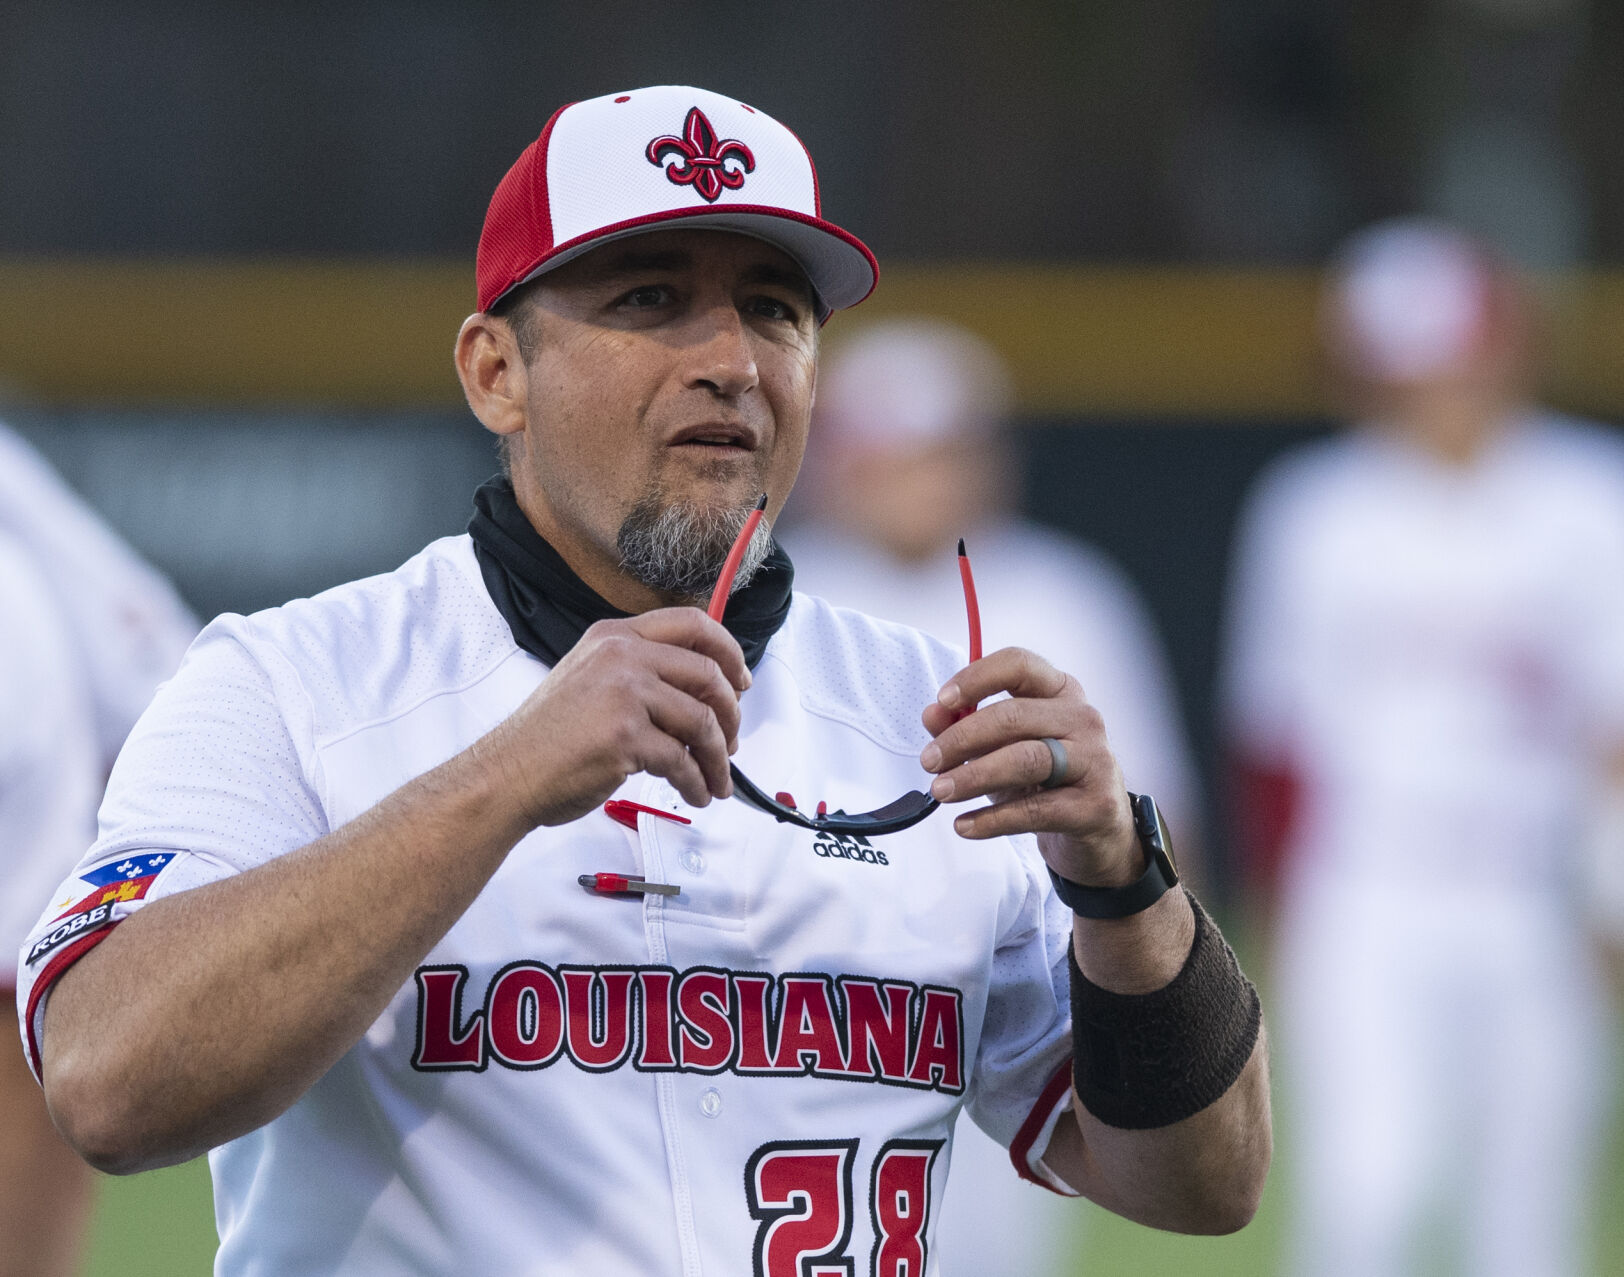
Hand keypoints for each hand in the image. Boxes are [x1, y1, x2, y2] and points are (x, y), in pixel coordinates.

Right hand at [484, 608, 749, 826]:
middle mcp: (622, 657)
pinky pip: (683, 761)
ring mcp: (624, 695)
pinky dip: (697, 782)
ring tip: (717, 780)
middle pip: (708, 675)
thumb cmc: (547, 737)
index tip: (740, 681)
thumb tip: (702, 692)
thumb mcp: (590, 677)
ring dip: (719, 758)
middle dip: (731, 715)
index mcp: (615, 636)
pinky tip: (696, 793)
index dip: (729, 652)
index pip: (693, 624)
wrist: (507, 774)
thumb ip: (639, 671)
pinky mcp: (626, 738)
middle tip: (732, 742)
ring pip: (702, 722)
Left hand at [919, 647, 1140, 886]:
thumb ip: (966, 727)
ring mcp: (1094, 760)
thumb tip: (932, 716)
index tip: (942, 701)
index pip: (1019, 665)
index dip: (977, 678)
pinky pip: (1035, 810)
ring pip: (1025, 760)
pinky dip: (992, 819)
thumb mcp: (1002, 749)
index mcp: (1060, 692)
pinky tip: (965, 825)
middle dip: (962, 738)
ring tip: (941, 791)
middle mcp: (1082, 718)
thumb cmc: (1046, 780)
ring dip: (974, 776)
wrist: (1096, 831)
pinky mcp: (1095, 806)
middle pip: (1013, 716)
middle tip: (929, 761)